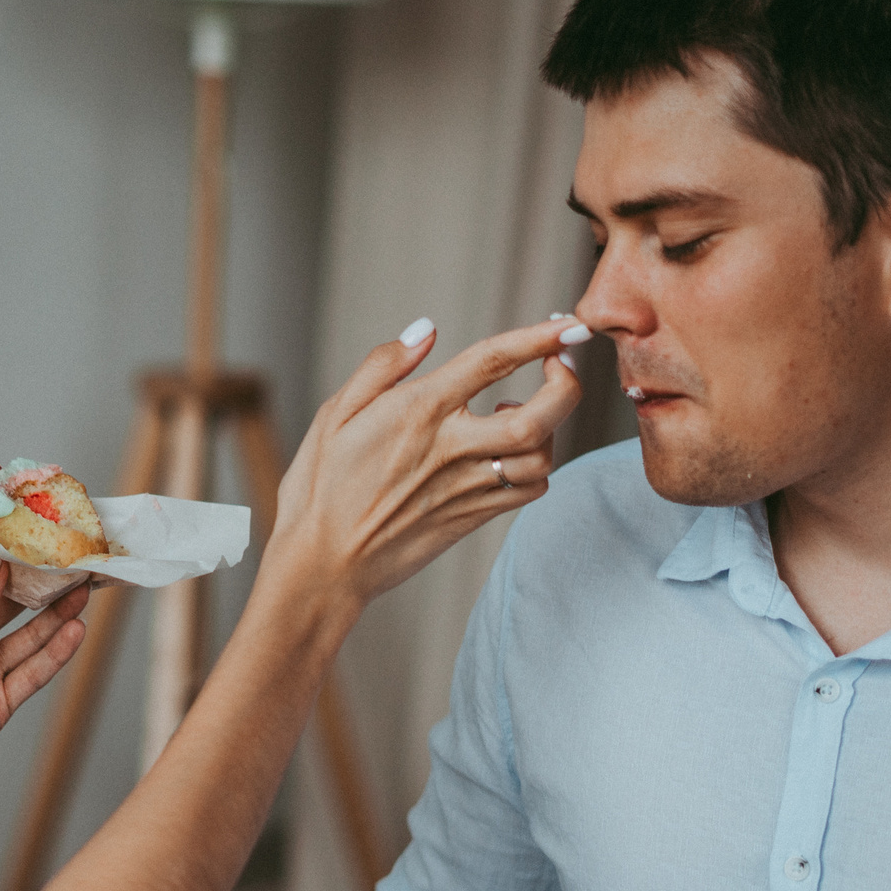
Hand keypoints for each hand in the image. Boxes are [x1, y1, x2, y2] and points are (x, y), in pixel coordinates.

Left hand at [0, 563, 88, 853]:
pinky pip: (32, 673)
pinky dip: (55, 653)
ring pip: (27, 636)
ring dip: (55, 614)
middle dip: (38, 580)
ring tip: (83, 589)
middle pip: (8, 603)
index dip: (0, 551)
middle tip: (71, 556)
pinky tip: (75, 632)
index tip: (29, 526)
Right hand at [261, 319, 582, 609]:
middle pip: (540, 416)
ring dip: (550, 427)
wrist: (323, 565)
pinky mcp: (474, 517)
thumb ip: (383, 366)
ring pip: (542, 456)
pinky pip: (529, 489)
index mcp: (418, 411)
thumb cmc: (321, 488)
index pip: (492, 361)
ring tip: (525, 411)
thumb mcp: (334, 413)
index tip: (569, 325)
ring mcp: (468, 486)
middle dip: (566, 384)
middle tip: (562, 362)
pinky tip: (512, 451)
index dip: (539, 338)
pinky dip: (538, 465)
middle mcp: (451, 448)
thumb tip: (426, 330)